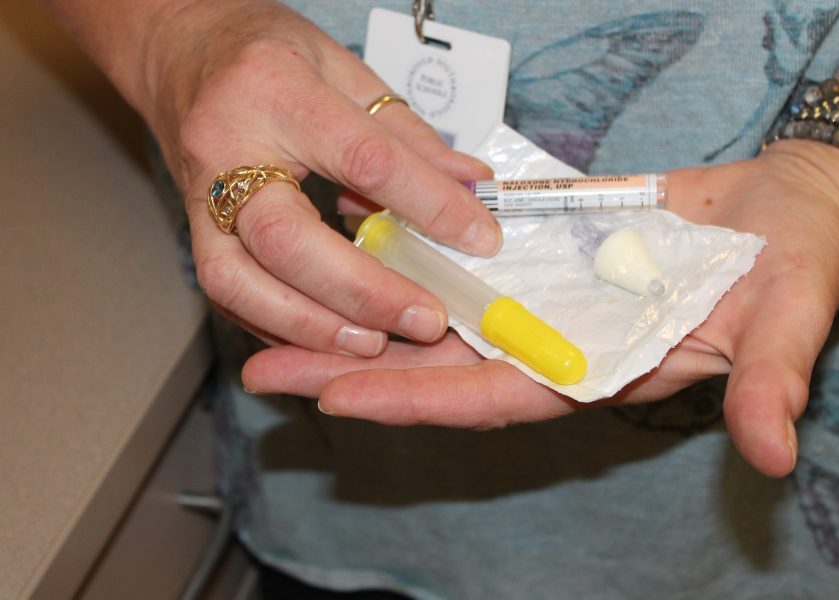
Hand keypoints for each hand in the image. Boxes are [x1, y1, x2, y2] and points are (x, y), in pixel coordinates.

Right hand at [137, 0, 497, 354]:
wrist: (179, 51)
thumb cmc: (265, 55)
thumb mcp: (344, 68)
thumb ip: (407, 133)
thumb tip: (470, 184)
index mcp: (273, 90)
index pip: (361, 157)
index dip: (426, 203)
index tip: (478, 238)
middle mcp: (223, 148)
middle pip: (285, 238)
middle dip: (361, 290)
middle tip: (423, 320)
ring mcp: (196, 197)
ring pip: (238, 281)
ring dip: (311, 326)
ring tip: (374, 343)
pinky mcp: (191, 233)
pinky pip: (227, 294)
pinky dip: (280, 326)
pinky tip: (329, 336)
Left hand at [241, 138, 838, 478]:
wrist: (792, 211)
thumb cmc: (794, 264)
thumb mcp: (787, 321)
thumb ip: (770, 382)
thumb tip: (772, 451)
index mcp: (602, 367)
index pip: (494, 396)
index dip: (419, 402)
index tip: (340, 401)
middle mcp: (559, 338)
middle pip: (442, 363)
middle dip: (356, 368)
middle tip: (269, 368)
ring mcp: (547, 293)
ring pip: (440, 310)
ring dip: (366, 310)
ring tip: (286, 309)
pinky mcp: (547, 248)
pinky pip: (468, 254)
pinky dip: (416, 248)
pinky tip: (361, 235)